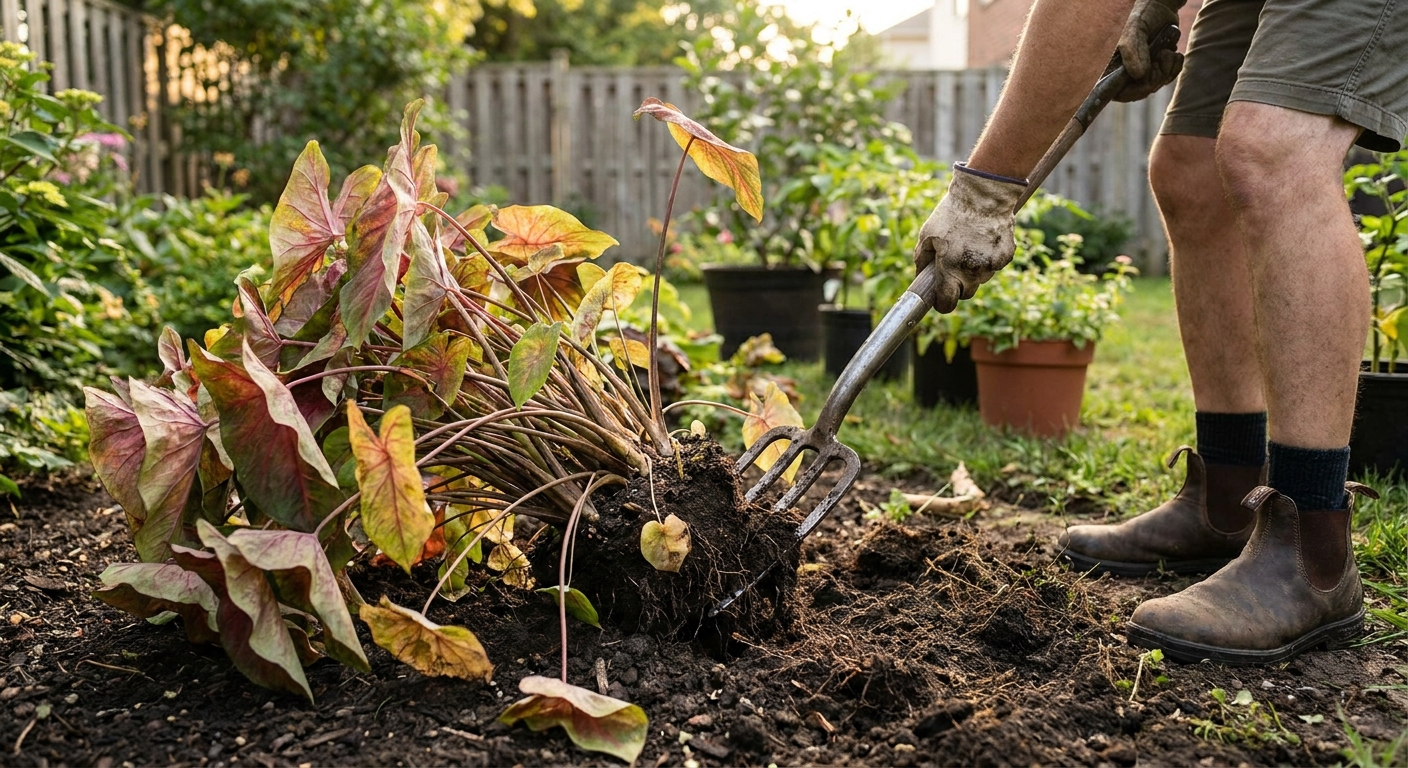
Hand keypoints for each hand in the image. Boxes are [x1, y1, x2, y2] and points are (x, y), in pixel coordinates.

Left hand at [912, 166, 1026, 313]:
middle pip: (966, 294)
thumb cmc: (951, 213)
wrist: (983, 194)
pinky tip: (984, 240)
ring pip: (981, 279)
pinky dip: (989, 258)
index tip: (940, 300)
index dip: (942, 304)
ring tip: (970, 247)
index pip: (947, 303)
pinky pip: (995, 265)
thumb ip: (921, 259)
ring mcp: (991, 265)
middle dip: (959, 286)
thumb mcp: (927, 234)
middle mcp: (972, 271)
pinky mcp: (1006, 256)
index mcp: (950, 268)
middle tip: (954, 268)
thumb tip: (920, 276)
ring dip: (974, 271)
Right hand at [1115, 2, 1184, 101]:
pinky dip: (1175, 67)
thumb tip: (1139, 75)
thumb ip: (1133, 50)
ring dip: (1167, 69)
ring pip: (1157, 85)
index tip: (1147, 81)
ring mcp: (1144, 71)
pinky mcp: (1158, 67)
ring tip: (1168, 50)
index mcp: (1114, 66)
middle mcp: (1127, 72)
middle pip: (1142, 91)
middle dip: (1156, 77)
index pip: (1118, 93)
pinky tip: (1175, 54)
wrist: (1162, 6)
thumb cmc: (1143, 14)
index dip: (1133, 92)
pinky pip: (1168, 78)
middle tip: (1162, 55)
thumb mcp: (1135, 28)